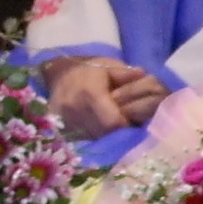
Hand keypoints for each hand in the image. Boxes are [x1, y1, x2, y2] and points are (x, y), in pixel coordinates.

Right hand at [45, 56, 164, 135]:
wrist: (58, 74)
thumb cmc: (88, 70)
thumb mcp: (109, 66)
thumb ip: (126, 74)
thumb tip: (144, 75)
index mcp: (90, 93)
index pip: (113, 122)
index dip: (125, 124)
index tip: (132, 120)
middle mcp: (75, 109)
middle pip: (103, 133)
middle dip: (116, 131)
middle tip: (123, 123)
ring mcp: (64, 120)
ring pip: (92, 137)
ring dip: (104, 134)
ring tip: (109, 123)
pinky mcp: (59, 127)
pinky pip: (81, 137)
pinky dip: (92, 134)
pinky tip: (97, 125)